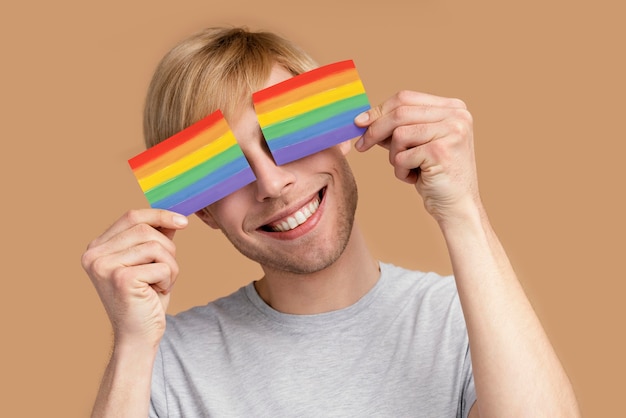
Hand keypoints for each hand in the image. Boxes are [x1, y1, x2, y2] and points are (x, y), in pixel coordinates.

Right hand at [81, 209, 187, 348]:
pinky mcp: (121, 279)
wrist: (138, 336)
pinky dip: (169, 279)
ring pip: (156, 246)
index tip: (183, 221)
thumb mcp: (150, 262)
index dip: (159, 215)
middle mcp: (94, 255)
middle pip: (146, 230)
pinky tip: (158, 294)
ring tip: (161, 284)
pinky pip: (162, 266)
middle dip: (167, 249)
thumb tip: (173, 215)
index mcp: (97, 247)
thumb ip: (155, 238)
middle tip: (167, 271)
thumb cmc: (145, 299)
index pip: (132, 217)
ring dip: (170, 266)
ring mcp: (105, 267)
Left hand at [354, 90, 480, 222]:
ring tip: (408, 169)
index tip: (359, 123)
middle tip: (361, 146)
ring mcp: (452, 131)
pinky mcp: (441, 151)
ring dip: (394, 157)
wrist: (457, 206)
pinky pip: (401, 157)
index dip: (379, 110)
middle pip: (400, 112)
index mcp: (453, 108)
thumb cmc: (435, 175)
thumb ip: (398, 128)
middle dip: (375, 130)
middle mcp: (457, 115)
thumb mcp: (416, 144)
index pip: (406, 98)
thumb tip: (365, 119)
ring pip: (399, 134)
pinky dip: (401, 171)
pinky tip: (416, 179)